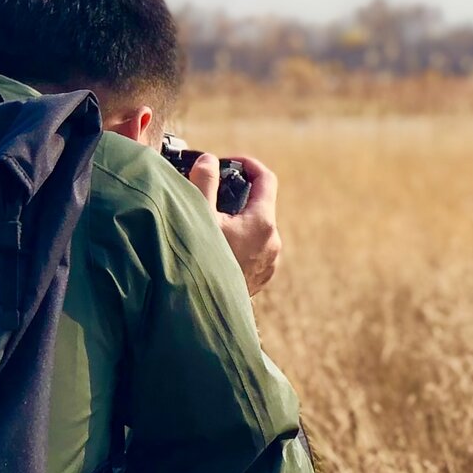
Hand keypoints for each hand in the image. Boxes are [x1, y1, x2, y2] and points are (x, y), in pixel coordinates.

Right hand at [187, 151, 281, 295]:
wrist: (203, 311)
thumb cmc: (200, 261)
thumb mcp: (198, 215)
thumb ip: (204, 182)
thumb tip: (208, 160)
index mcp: (262, 222)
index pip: (266, 178)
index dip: (248, 164)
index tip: (230, 161)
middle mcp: (273, 241)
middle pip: (259, 204)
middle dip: (237, 193)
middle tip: (212, 192)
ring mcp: (270, 261)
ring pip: (256, 228)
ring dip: (237, 219)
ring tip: (211, 222)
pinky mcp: (263, 276)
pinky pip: (255, 249)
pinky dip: (239, 240)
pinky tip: (217, 245)